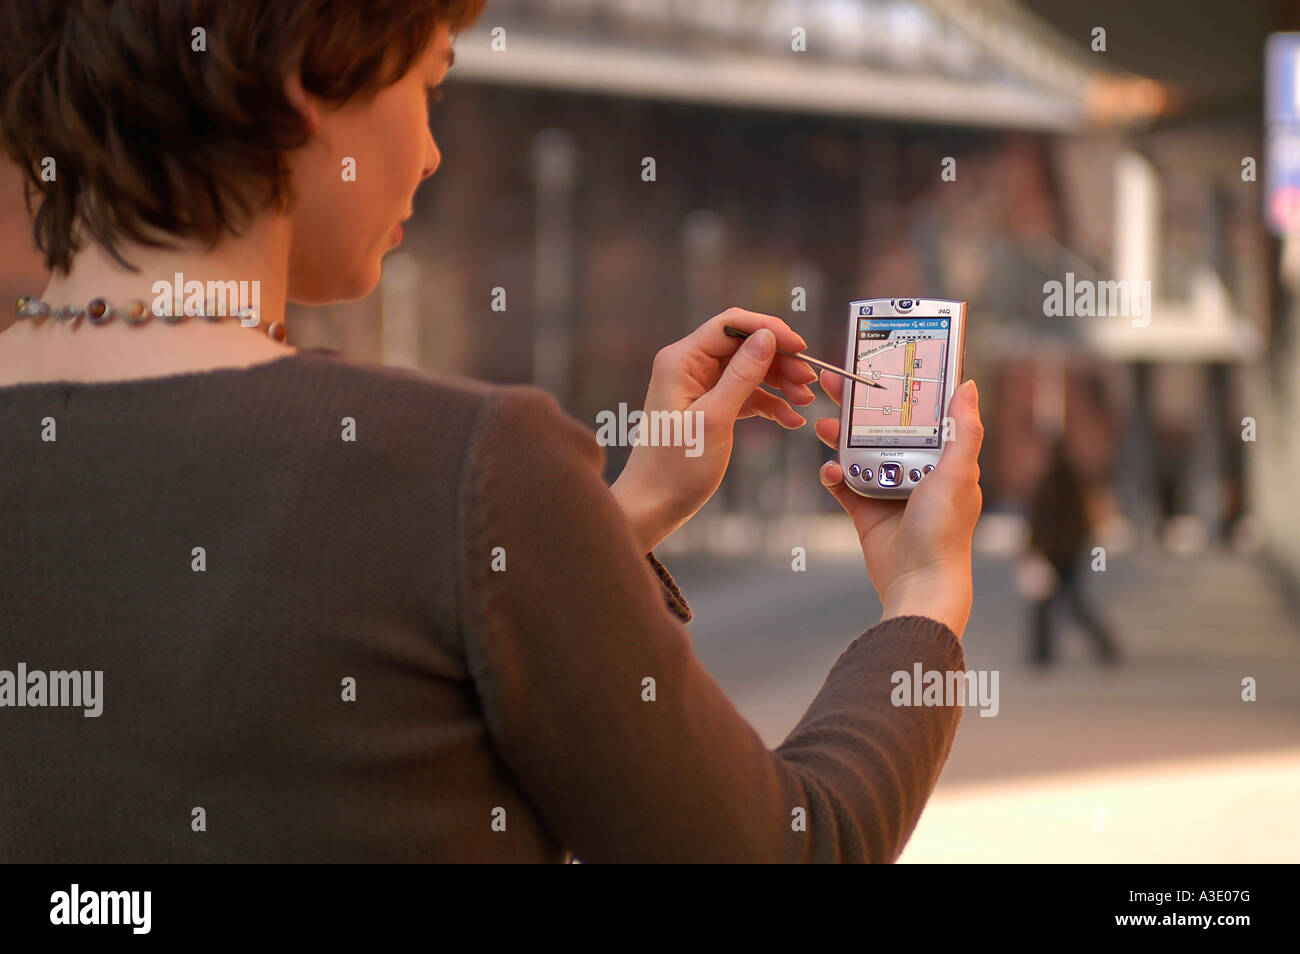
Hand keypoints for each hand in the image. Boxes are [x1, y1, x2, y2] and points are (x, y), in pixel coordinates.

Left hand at [610, 307, 817, 552]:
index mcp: (681, 360)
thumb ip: (741, 376)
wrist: (653, 505)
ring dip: (779, 382)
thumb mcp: (714, 419)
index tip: (801, 347)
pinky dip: (769, 404)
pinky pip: (745, 395)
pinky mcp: (709, 408)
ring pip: (749, 370)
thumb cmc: (675, 468)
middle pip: (744, 346)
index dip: (769, 330)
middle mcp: (688, 366)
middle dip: (779, 360)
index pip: (731, 325)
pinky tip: (791, 419)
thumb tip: (767, 337)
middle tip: (809, 381)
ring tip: (805, 401)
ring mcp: (699, 387)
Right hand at [813, 374, 983, 638]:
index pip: (920, 412)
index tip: (879, 363)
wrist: (918, 583)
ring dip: (839, 437)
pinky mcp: (865, 510)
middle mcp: (915, 469)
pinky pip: (843, 484)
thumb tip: (967, 385)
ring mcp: (888, 489)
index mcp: (941, 457)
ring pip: (858, 451)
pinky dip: (833, 475)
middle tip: (832, 383)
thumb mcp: (958, 473)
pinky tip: (830, 471)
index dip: (900, 387)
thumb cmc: (944, 531)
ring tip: (824, 427)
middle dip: (857, 405)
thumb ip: (963, 430)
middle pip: (881, 426)